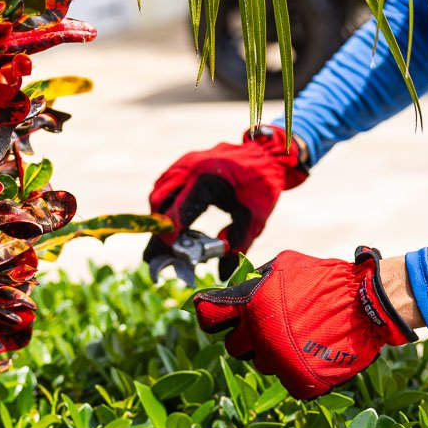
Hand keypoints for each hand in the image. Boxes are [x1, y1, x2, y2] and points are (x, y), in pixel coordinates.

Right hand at [146, 124, 308, 277]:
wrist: (267, 154)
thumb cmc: (262, 185)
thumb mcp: (255, 218)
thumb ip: (239, 244)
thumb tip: (223, 274)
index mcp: (208, 180)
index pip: (178, 211)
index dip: (169, 235)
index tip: (166, 255)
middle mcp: (191, 168)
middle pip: (160, 202)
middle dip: (159, 229)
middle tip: (163, 252)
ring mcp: (185, 162)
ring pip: (159, 192)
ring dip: (160, 216)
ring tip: (170, 239)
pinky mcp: (185, 162)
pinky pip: (165, 184)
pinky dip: (165, 203)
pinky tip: (176, 219)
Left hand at [191, 247, 416, 399]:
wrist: (366, 304)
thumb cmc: (326, 280)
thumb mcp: (285, 265)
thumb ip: (255, 279)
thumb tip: (234, 288)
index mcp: (250, 304)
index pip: (208, 318)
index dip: (214, 317)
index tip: (221, 317)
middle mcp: (258, 334)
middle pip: (233, 347)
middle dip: (247, 337)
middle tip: (269, 327)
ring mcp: (278, 359)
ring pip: (260, 364)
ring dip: (272, 353)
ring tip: (297, 336)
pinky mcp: (297, 379)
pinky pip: (285, 378)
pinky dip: (294, 368)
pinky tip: (309, 352)